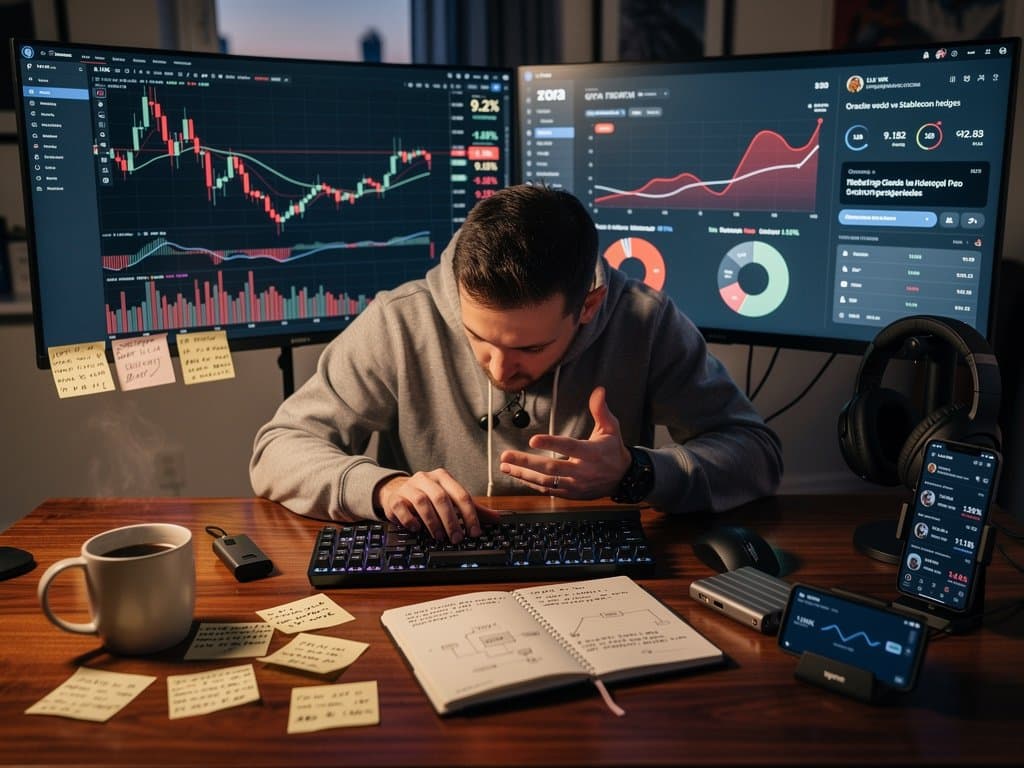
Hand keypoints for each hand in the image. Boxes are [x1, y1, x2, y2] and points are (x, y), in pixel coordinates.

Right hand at [374, 470, 498, 542]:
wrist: (396, 491)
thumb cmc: (428, 496)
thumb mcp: (451, 499)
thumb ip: (472, 508)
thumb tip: (497, 518)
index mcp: (443, 477)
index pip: (460, 494)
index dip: (469, 515)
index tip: (474, 532)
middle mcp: (426, 478)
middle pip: (441, 498)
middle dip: (451, 521)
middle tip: (457, 538)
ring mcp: (409, 487)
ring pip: (422, 502)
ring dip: (433, 522)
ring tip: (439, 537)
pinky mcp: (395, 498)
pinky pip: (402, 508)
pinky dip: (411, 520)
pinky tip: (417, 529)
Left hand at [499, 386, 630, 497]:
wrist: (623, 479)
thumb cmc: (613, 450)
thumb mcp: (611, 428)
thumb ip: (601, 410)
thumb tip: (598, 391)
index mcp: (591, 452)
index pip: (569, 446)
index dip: (551, 443)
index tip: (533, 439)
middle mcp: (582, 471)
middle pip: (551, 467)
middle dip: (526, 462)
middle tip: (506, 456)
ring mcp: (575, 484)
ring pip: (545, 481)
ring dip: (523, 474)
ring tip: (505, 466)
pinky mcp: (570, 493)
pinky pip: (548, 490)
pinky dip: (531, 483)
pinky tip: (518, 475)